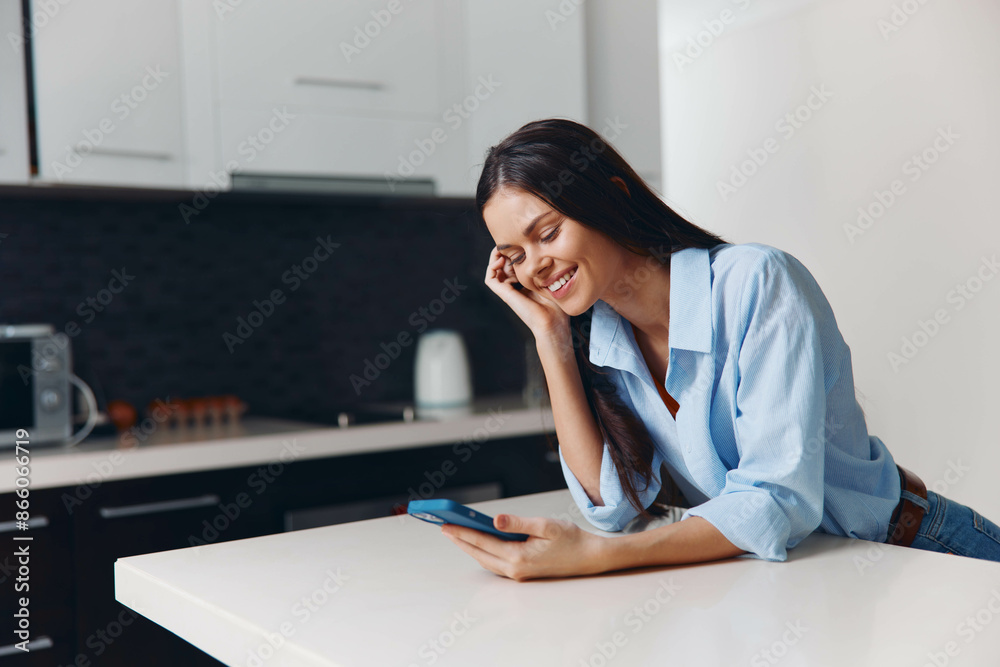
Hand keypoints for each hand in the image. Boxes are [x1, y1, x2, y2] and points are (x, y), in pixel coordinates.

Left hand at [441, 513, 606, 580]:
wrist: (589, 558)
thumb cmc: (571, 539)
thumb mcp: (545, 525)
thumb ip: (518, 523)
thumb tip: (495, 520)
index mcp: (519, 556)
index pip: (483, 541)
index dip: (462, 532)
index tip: (446, 525)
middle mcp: (515, 570)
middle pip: (480, 554)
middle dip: (461, 541)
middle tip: (444, 528)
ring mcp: (519, 574)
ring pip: (486, 561)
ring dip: (471, 548)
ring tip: (457, 535)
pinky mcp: (523, 574)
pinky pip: (496, 564)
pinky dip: (484, 554)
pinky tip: (480, 545)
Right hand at [484, 246, 569, 339]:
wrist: (553, 322)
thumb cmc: (556, 305)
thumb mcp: (550, 280)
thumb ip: (544, 268)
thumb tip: (543, 252)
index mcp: (524, 284)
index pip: (513, 265)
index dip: (514, 253)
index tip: (522, 244)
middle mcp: (514, 288)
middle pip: (502, 265)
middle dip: (505, 252)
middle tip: (513, 244)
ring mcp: (508, 291)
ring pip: (494, 270)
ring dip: (496, 257)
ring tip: (504, 250)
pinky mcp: (505, 295)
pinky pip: (490, 279)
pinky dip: (491, 267)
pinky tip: (500, 260)